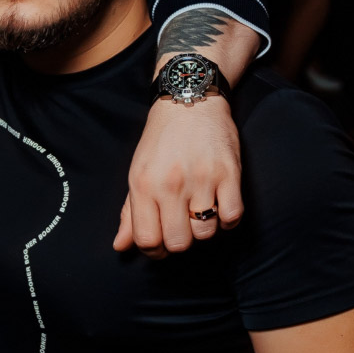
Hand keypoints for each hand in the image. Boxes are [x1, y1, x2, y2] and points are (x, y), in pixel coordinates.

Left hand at [114, 97, 242, 257]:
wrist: (188, 101)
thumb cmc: (160, 140)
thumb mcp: (137, 173)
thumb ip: (129, 212)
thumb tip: (120, 246)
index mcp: (143, 185)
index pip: (147, 240)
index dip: (154, 251)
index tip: (161, 244)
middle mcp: (171, 184)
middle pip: (179, 242)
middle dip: (180, 241)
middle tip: (181, 226)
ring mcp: (201, 179)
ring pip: (206, 233)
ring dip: (204, 228)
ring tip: (200, 210)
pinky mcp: (229, 173)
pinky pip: (232, 216)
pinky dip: (228, 219)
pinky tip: (220, 205)